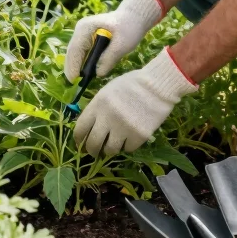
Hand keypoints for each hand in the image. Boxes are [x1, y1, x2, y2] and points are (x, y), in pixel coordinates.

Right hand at [64, 0, 163, 82]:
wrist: (134, 18)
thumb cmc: (129, 28)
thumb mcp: (122, 44)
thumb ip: (109, 58)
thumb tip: (97, 74)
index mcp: (86, 28)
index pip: (75, 49)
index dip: (73, 65)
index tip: (75, 80)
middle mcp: (80, 29)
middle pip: (71, 52)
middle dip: (72, 68)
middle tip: (75, 85)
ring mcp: (82, 33)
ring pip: (74, 53)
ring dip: (76, 67)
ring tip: (78, 82)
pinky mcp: (87, 38)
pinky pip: (80, 53)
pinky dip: (81, 63)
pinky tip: (85, 74)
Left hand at [73, 48, 197, 155]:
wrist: (158, 85)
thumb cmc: (132, 84)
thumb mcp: (108, 90)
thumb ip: (98, 107)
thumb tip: (90, 126)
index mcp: (97, 105)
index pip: (80, 129)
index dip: (78, 139)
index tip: (80, 143)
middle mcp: (107, 118)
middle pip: (93, 144)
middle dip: (92, 151)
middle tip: (95, 152)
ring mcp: (123, 129)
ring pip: (110, 150)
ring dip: (110, 149)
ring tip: (114, 144)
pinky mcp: (138, 136)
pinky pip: (128, 149)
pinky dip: (128, 145)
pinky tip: (130, 138)